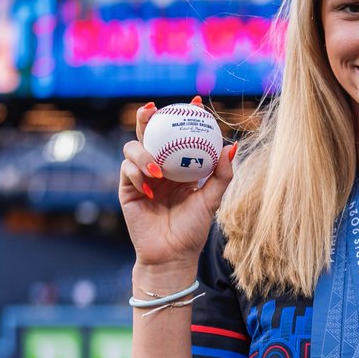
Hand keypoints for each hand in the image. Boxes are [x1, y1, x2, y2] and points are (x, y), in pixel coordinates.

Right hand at [119, 99, 237, 271]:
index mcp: (178, 166)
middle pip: (149, 133)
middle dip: (147, 116)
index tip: (196, 101)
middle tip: (154, 109)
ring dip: (143, 153)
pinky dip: (137, 174)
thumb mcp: (211, 201)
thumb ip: (221, 175)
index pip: (179, 134)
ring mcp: (140, 177)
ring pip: (133, 148)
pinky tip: (150, 187)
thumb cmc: (192, 230)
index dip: (184, 115)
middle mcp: (158, 167)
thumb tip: (232, 146)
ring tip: (158, 170)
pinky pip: (127, 171)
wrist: (171, 256)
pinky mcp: (127, 189)